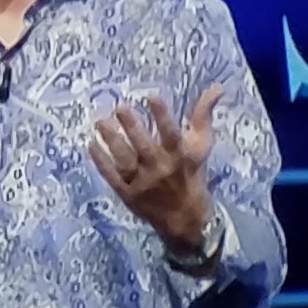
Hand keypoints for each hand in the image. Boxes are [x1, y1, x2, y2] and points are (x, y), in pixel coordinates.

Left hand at [84, 87, 221, 248]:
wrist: (185, 219)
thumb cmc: (192, 176)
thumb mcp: (200, 146)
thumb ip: (203, 116)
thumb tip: (216, 88)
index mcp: (180, 156)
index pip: (171, 133)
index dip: (162, 115)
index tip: (151, 96)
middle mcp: (160, 169)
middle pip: (144, 146)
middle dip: (132, 127)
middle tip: (119, 108)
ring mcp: (142, 183)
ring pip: (125, 160)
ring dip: (112, 141)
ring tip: (100, 122)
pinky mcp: (128, 194)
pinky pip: (112, 176)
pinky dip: (101, 162)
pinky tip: (91, 145)